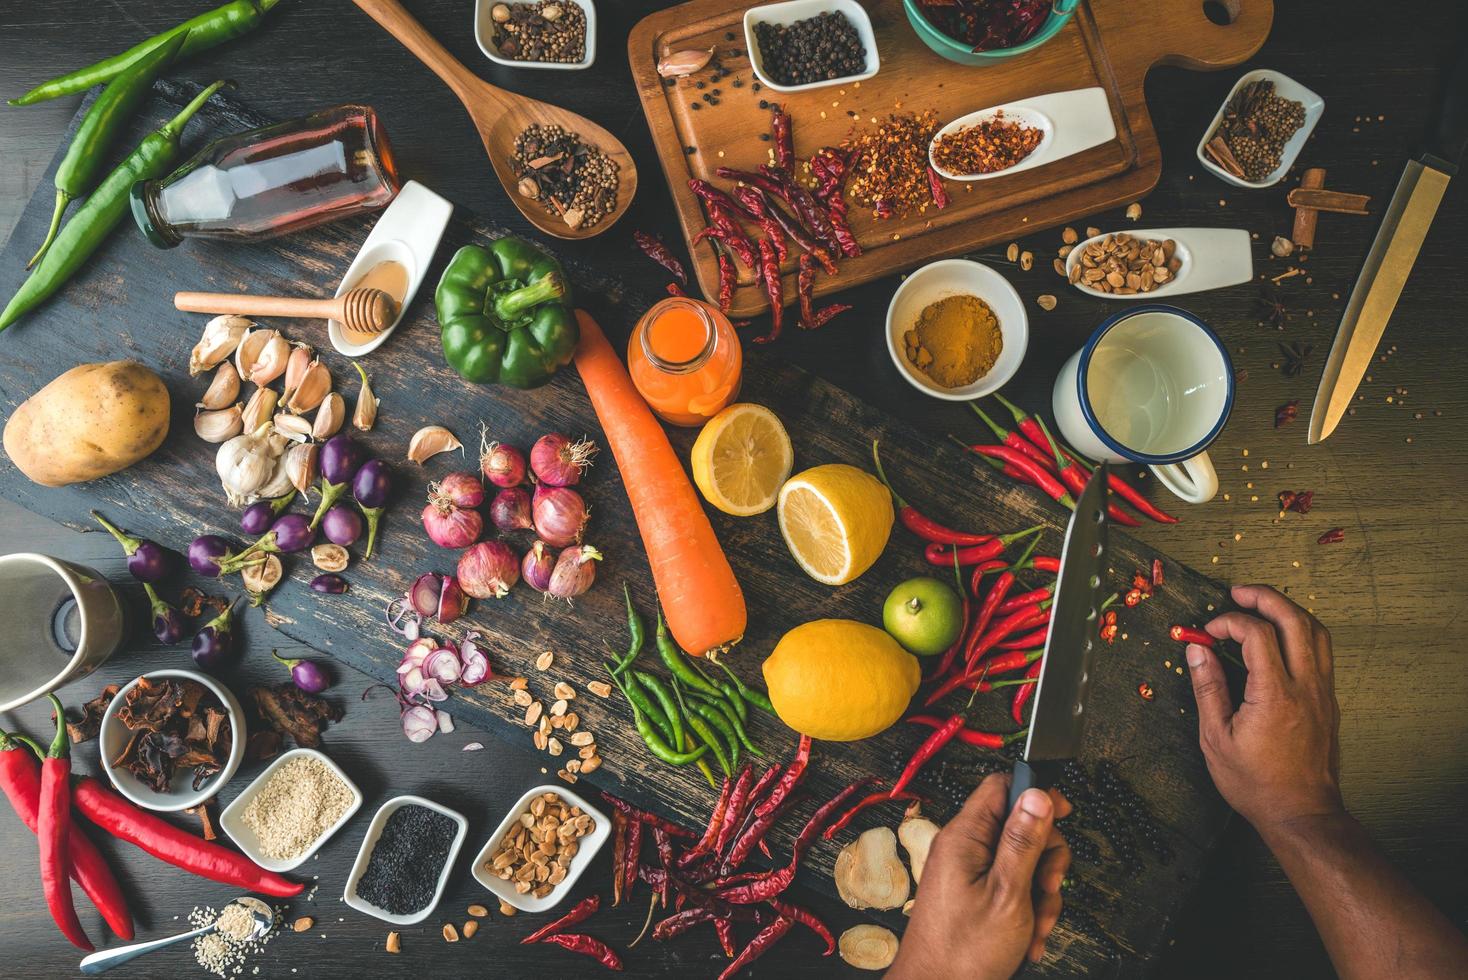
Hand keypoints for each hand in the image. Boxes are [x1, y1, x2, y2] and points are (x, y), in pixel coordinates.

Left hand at [888, 774, 1070, 979]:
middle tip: (1047, 887)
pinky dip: (1028, 910)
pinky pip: (1012, 887)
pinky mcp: (974, 893)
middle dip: (1045, 859)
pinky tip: (1028, 936)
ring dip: (1040, 894)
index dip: (1035, 794)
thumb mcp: (1007, 893)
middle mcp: (964, 848)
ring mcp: (968, 871)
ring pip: (1023, 862)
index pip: (1001, 787)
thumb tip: (1037, 794)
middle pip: (1021, 827)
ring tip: (1035, 924)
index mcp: (965, 837)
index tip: (1062, 813)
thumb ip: (1023, 842)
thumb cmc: (963, 952)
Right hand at [1186, 584, 1343, 833]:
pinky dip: (1300, 632)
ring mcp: (1322, 692)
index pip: (1256, 634)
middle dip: (1264, 598)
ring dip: (1288, 610)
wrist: (1301, 813)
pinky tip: (1280, 637)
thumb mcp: (1216, 738)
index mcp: (1274, 694)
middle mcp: (1305, 686)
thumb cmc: (1255, 783)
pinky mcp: (1328, 701)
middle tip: (1238, 592)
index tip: (1207, 632)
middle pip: (1294, 620)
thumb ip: (1208, 688)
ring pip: (1315, 631)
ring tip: (1261, 606)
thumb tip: (1196, 650)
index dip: (1228, 622)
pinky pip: (1321, 651)